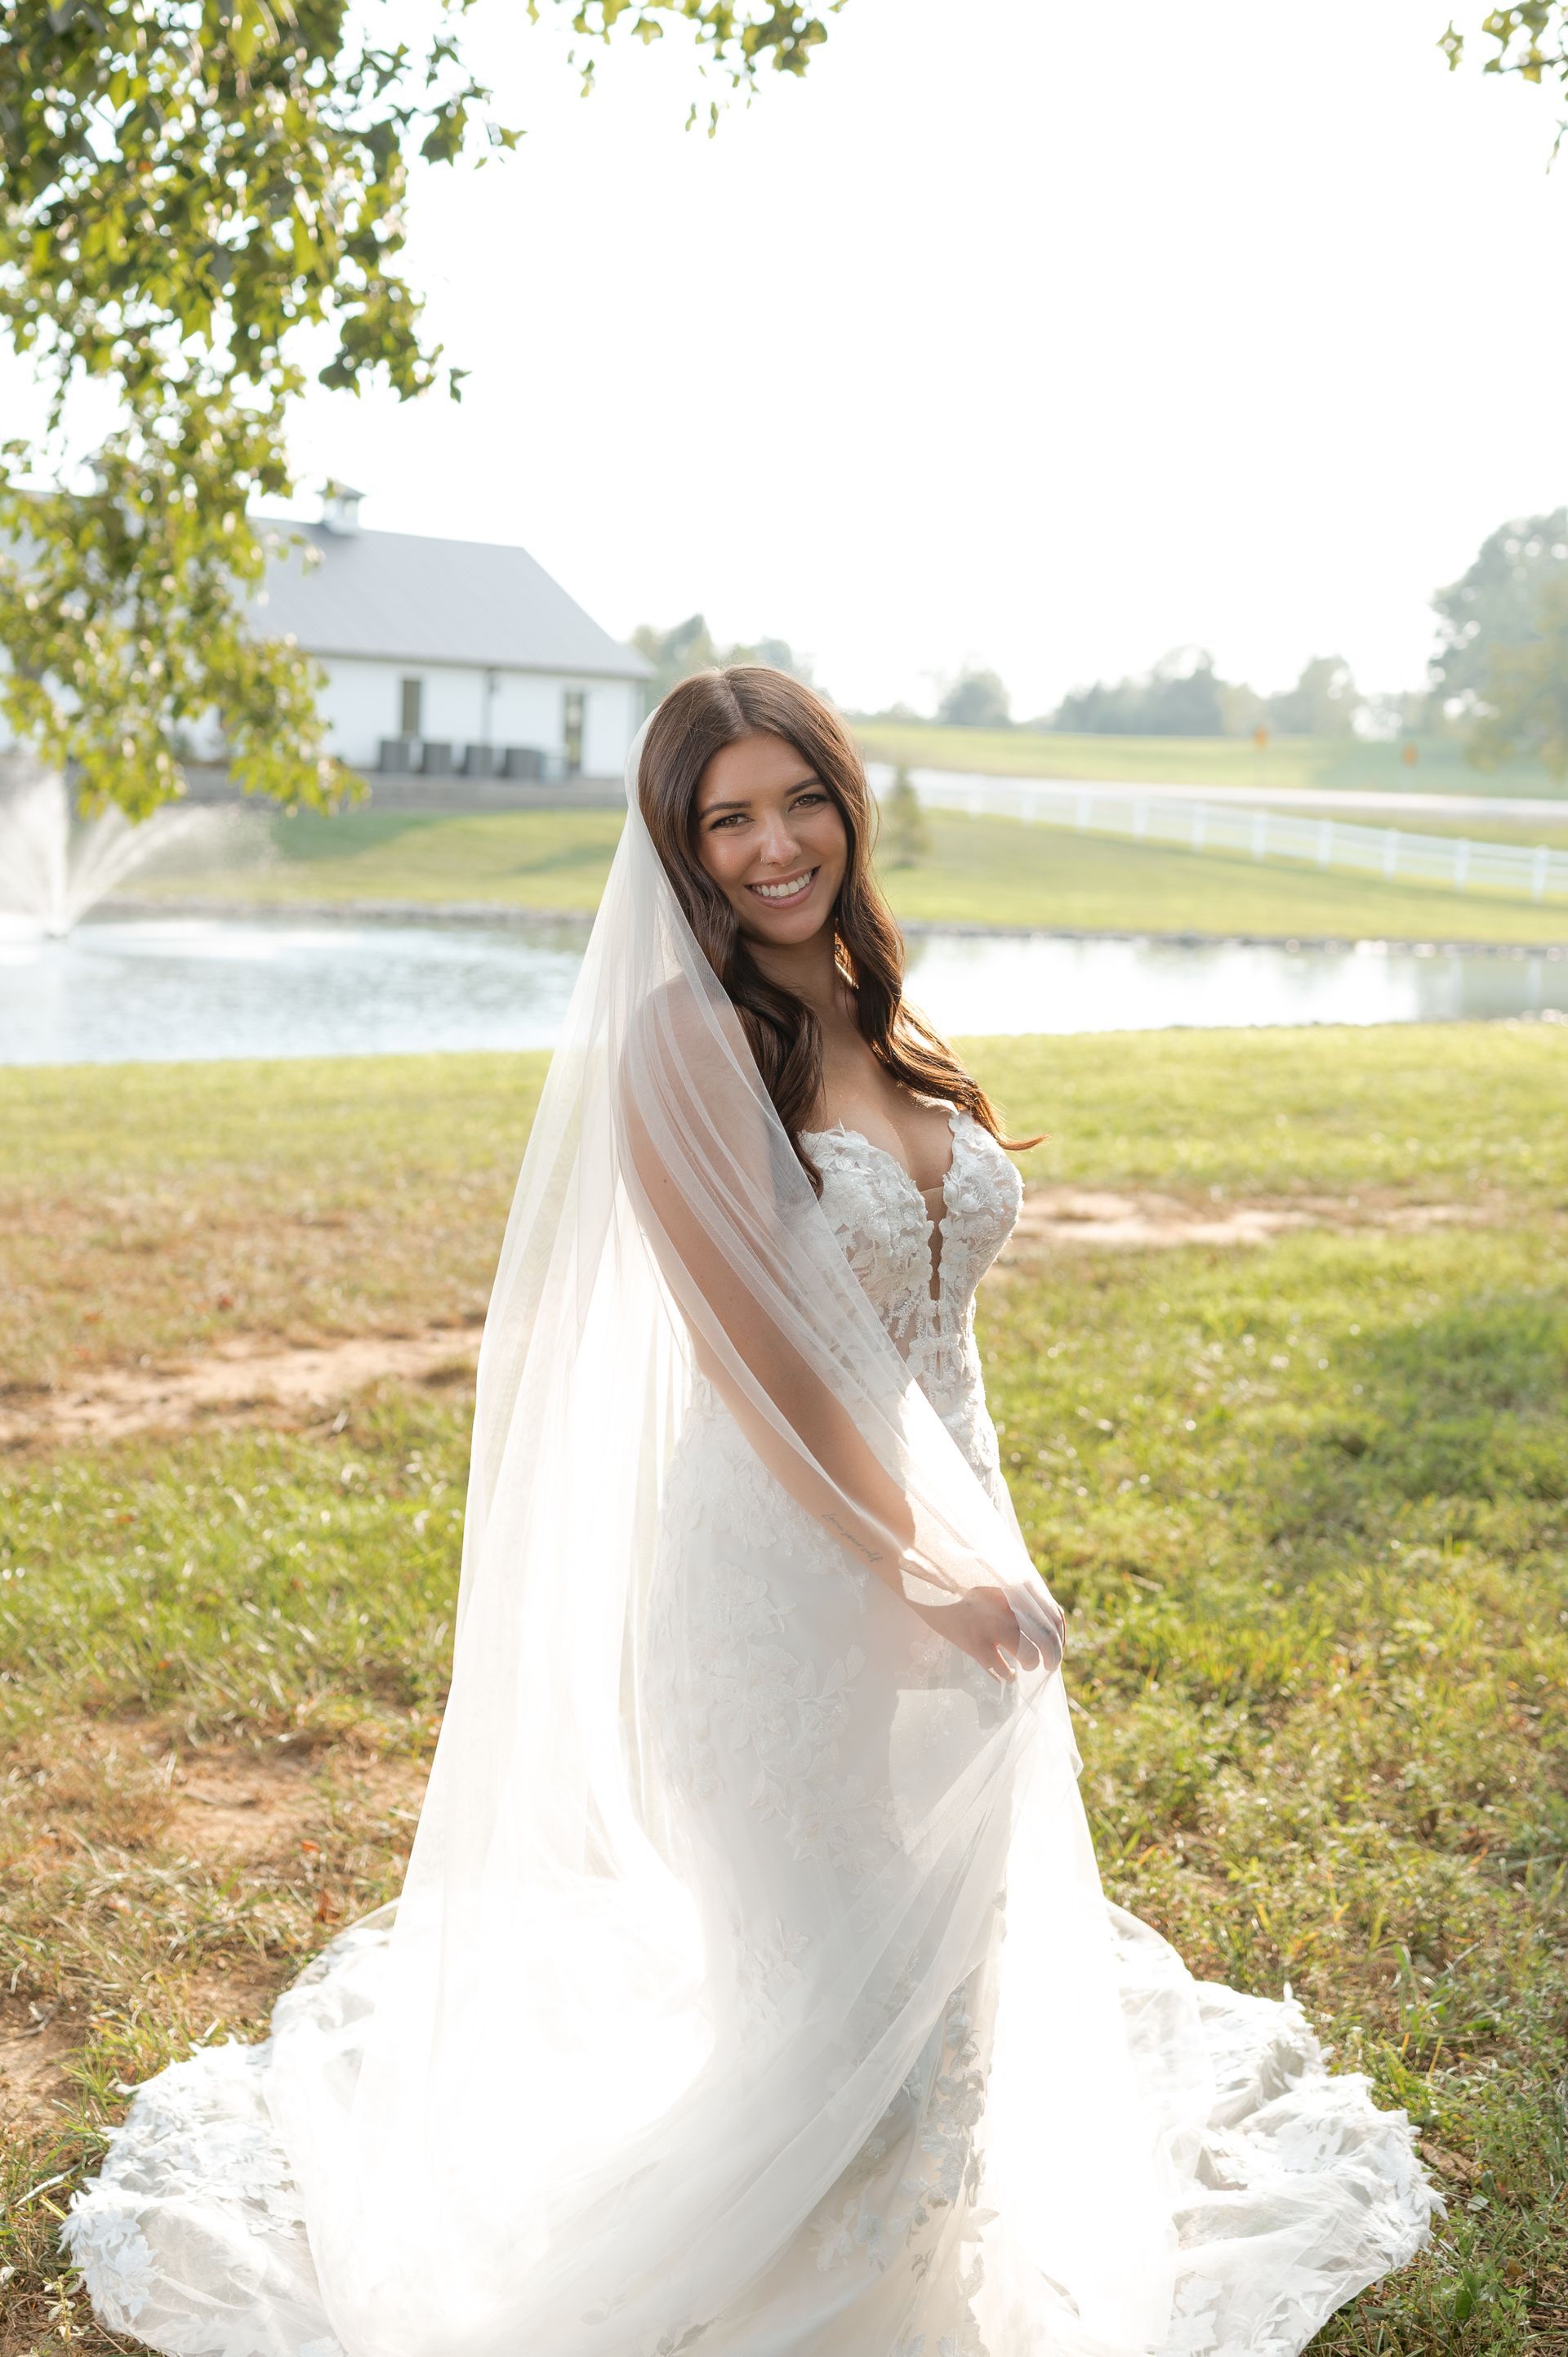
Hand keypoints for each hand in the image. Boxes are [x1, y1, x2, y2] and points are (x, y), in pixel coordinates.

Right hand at [916, 1583, 1062, 1683]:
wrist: (923, 1576)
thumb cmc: (958, 1575)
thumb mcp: (993, 1573)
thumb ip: (1016, 1590)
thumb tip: (1041, 1617)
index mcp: (1018, 1586)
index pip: (1054, 1616)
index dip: (1060, 1636)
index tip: (1057, 1645)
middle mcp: (1011, 1606)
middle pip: (1047, 1640)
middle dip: (1052, 1656)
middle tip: (1047, 1665)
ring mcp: (993, 1625)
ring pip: (1028, 1656)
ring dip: (1030, 1663)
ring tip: (1025, 1664)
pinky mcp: (974, 1643)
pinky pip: (1001, 1669)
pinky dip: (1008, 1675)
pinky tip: (1006, 1674)